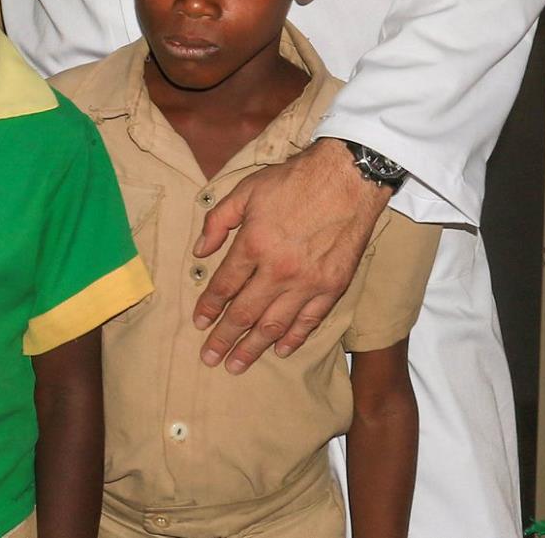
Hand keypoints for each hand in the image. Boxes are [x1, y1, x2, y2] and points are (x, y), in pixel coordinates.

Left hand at [192, 138, 388, 371]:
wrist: (347, 179)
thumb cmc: (292, 181)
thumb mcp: (245, 191)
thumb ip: (217, 221)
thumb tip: (199, 251)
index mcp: (253, 245)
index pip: (224, 286)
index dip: (208, 307)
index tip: (198, 323)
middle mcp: (278, 270)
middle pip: (245, 313)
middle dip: (224, 338)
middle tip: (209, 359)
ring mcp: (308, 282)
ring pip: (274, 325)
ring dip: (253, 348)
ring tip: (236, 365)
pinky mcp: (333, 287)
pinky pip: (309, 321)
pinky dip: (293, 338)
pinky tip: (278, 350)